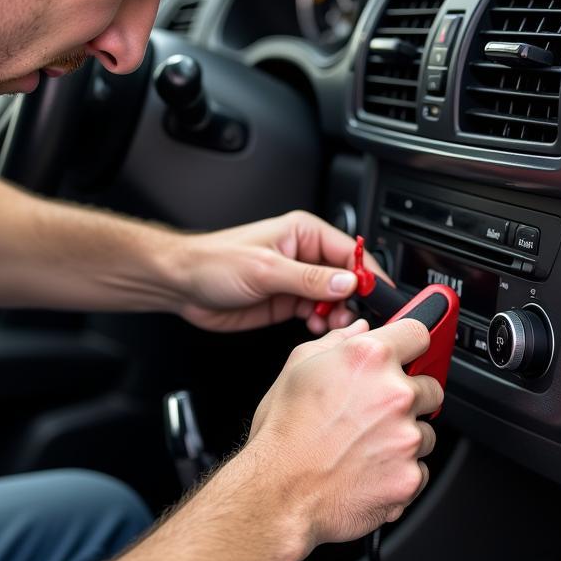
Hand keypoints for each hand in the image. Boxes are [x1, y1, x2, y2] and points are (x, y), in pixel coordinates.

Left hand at [175, 210, 388, 333]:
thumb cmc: (214, 263)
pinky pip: (317, 312)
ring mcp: (296, 280)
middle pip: (346, 277)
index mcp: (303, 233)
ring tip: (330, 323)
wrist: (182, 284)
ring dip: (337, 313)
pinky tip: (316, 326)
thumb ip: (310, 279)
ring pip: (334, 298)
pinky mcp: (287, 301)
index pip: (349, 251)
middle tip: (350, 317)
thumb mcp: (266, 270)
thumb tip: (348, 282)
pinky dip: (321, 321)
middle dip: (352, 298)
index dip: (366, 274)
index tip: (378, 296)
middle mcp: (304, 254)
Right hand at [245, 318, 441, 550]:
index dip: (410, 345)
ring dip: (405, 437)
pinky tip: (369, 470)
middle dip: (409, 398)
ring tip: (364, 446)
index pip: (418, 333)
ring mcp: (407, 437)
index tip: (407, 355)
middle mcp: (394, 394)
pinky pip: (420, 469)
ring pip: (426, 431)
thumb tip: (357, 330)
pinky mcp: (410, 476)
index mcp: (368, 359)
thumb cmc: (282, 434)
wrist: (279, 493)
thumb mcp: (296, 369)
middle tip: (375, 412)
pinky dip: (400, 471)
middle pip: (430, 386)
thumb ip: (335, 342)